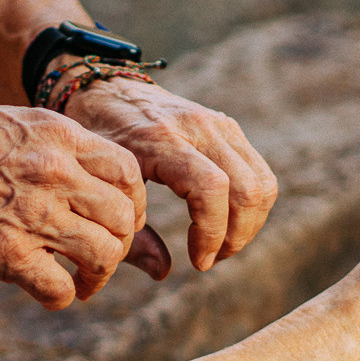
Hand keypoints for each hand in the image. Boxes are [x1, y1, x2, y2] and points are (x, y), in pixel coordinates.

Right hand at [0, 106, 174, 308]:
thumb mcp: (11, 126)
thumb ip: (56, 151)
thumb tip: (93, 184)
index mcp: (57, 134)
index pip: (128, 171)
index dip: (132, 202)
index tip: (118, 219)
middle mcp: (53, 170)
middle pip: (123, 216)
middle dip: (120, 244)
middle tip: (100, 256)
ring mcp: (32, 213)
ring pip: (104, 254)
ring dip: (98, 275)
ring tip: (82, 281)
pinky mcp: (6, 254)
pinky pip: (60, 289)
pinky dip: (62, 298)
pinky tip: (49, 293)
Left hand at [61, 77, 278, 270]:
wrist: (105, 88)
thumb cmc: (96, 141)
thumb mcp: (101, 185)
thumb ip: (130, 232)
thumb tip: (162, 272)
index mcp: (162, 139)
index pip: (211, 188)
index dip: (211, 232)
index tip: (197, 261)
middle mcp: (199, 127)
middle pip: (248, 189)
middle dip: (235, 237)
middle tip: (209, 259)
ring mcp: (219, 125)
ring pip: (263, 183)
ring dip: (248, 225)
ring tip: (219, 247)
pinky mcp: (229, 128)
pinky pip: (259, 173)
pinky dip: (250, 206)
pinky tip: (223, 223)